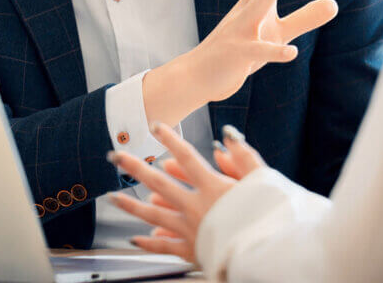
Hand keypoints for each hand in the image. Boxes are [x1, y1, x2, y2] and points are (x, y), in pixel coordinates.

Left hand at [107, 122, 266, 262]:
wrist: (269, 257)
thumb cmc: (270, 217)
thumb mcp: (263, 180)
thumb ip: (243, 156)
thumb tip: (226, 134)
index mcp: (213, 187)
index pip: (186, 156)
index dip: (169, 138)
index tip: (154, 125)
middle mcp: (196, 207)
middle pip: (159, 184)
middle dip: (134, 168)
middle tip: (114, 155)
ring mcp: (191, 231)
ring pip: (154, 216)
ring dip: (131, 205)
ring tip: (112, 196)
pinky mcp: (192, 252)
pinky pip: (165, 247)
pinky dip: (148, 243)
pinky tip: (135, 238)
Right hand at [188, 0, 338, 102]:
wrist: (198, 75)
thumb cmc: (240, 49)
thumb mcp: (277, 32)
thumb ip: (305, 17)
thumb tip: (335, 3)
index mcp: (254, 1)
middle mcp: (245, 10)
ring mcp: (239, 32)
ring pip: (255, 9)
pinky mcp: (237, 55)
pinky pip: (257, 51)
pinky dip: (274, 52)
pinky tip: (292, 52)